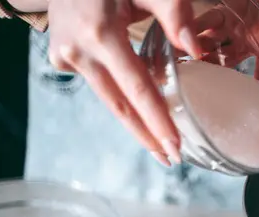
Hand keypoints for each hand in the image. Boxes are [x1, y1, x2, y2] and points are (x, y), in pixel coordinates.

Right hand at [47, 0, 258, 166]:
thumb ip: (173, 11)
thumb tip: (196, 50)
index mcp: (99, 33)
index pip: (137, 88)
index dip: (157, 121)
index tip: (174, 147)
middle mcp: (78, 51)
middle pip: (119, 107)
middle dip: (147, 137)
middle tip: (171, 160)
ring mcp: (66, 57)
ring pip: (108, 100)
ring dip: (135, 123)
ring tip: (160, 145)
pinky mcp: (62, 59)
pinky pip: (99, 83)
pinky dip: (120, 95)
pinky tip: (138, 103)